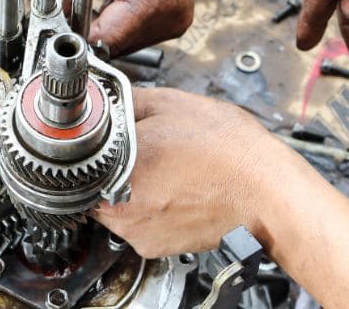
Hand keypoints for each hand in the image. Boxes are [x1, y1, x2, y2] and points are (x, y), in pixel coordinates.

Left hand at [57, 0, 208, 55]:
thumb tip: (48, 19)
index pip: (103, 40)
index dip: (75, 35)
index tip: (57, 26)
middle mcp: (172, 16)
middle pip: (113, 47)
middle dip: (87, 32)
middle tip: (70, 10)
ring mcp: (177, 21)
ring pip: (123, 44)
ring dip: (103, 28)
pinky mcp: (175, 20)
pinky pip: (136, 35)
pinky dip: (118, 23)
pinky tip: (110, 2)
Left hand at [93, 87, 293, 257]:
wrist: (270, 196)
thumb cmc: (231, 153)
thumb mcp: (173, 103)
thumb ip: (129, 101)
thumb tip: (110, 99)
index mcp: (116, 167)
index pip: (78, 155)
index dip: (91, 143)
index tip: (101, 138)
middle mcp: (118, 206)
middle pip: (90, 180)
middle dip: (109, 165)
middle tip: (139, 152)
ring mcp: (133, 231)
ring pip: (110, 203)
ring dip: (126, 187)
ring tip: (162, 172)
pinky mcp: (150, 248)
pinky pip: (133, 223)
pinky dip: (145, 208)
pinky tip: (171, 191)